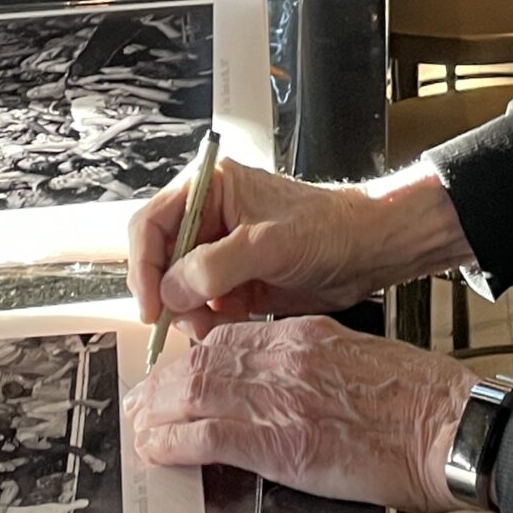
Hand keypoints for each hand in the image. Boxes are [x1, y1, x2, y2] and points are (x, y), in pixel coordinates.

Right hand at [126, 157, 475, 337]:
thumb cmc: (329, 228)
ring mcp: (220, 250)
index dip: (144, 266)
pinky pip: (204, 305)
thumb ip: (213, 267)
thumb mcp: (267, 244)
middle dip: (167, 294)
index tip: (151, 304)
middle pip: (160, 260)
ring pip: (179, 288)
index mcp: (209, 187)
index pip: (151, 225)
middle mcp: (208, 217)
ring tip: (210, 325)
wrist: (369, 251)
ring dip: (188, 312)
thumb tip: (170, 292)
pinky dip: (208, 321)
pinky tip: (226, 325)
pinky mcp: (235, 279)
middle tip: (178, 323)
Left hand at [127, 316, 476, 512]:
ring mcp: (278, 399)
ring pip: (192, 395)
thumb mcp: (360, 360)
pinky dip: (173, 445)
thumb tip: (287, 388)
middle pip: (200, 364)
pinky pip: (206, 438)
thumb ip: (315, 366)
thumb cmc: (420, 402)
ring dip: (156, 415)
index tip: (175, 375)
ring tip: (140, 430)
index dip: (191, 360)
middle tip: (141, 404)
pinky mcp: (279, 443)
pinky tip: (158, 452)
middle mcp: (283, 359)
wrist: (448, 427)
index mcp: (305, 336)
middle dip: (161, 386)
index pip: (229, 340)